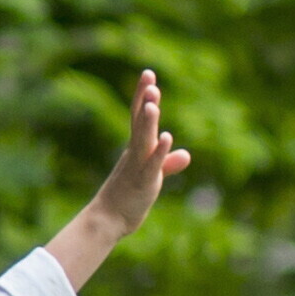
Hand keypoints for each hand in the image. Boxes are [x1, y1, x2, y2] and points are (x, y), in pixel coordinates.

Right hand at [47, 68, 191, 290]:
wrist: (108, 220)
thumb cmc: (128, 196)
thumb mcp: (152, 176)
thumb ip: (168, 163)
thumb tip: (186, 155)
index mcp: (137, 149)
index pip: (139, 117)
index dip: (144, 96)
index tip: (148, 75)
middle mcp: (135, 153)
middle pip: (140, 121)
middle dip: (144, 99)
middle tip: (148, 76)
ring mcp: (137, 166)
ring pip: (143, 139)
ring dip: (148, 120)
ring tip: (154, 99)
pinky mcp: (143, 182)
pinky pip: (151, 164)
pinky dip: (159, 151)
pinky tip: (167, 136)